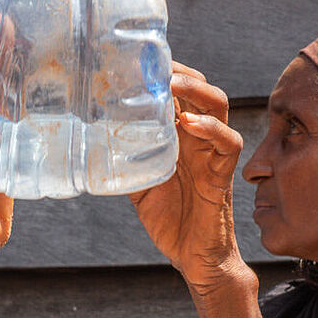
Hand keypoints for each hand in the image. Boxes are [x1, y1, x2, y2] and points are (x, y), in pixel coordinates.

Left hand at [129, 62, 250, 292]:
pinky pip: (228, 144)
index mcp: (179, 136)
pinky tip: (190, 124)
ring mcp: (211, 154)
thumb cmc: (170, 218)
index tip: (142, 60)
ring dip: (197, 91)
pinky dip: (211, 129)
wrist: (193, 258)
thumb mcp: (137, 184)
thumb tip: (88, 144)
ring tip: (173, 85)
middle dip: (182, 73)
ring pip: (219, 107)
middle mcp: (197, 139)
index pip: (179, 93)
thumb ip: (122, 162)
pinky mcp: (221, 175)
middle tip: (157, 66)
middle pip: (201, 89)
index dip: (167, 73)